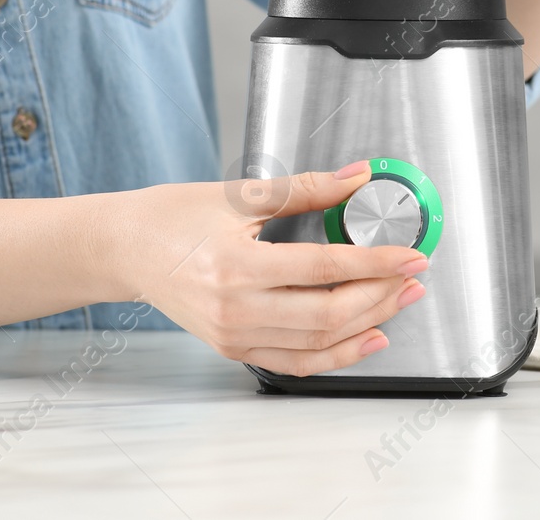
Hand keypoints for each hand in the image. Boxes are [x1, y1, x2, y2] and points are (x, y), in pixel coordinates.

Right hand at [107, 162, 427, 375]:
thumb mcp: (241, 194)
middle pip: (327, 313)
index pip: (323, 268)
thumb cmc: (174, 217)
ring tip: (400, 299)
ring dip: (368, 323)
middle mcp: (234, 309)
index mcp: (236, 265)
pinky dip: (337, 355)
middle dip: (381, 296)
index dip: (375, 262)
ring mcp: (233, 336)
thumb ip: (307, 188)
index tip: (409, 254)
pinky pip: (296, 362)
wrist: (126, 248)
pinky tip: (368, 338)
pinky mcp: (234, 349)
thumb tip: (357, 177)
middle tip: (413, 276)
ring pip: (318, 342)